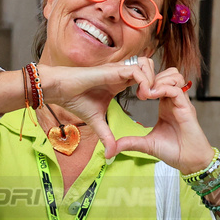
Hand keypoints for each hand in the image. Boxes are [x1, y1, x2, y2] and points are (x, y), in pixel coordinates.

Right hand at [39, 57, 157, 157]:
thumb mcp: (96, 122)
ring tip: (148, 97)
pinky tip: (142, 95)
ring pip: (147, 64)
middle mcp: (122, 73)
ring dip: (152, 80)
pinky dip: (144, 81)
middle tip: (155, 99)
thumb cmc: (75, 100)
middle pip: (151, 68)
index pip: (145, 79)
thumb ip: (106, 135)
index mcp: (120, 82)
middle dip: (158, 82)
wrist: (60, 90)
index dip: (153, 89)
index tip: (154, 104)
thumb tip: (110, 155)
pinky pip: (137, 70)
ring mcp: (119, 70)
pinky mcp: (114, 70)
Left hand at [113, 68, 214, 172]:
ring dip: (158, 80)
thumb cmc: (173, 151)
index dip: (146, 81)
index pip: (160, 82)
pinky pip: (176, 90)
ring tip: (146, 93)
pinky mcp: (186, 108)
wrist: (190, 162)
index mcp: (166, 105)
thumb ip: (131, 142)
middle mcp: (175, 101)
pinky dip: (162, 89)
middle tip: (139, 90)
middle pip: (169, 73)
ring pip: (174, 76)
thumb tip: (112, 147)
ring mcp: (182, 103)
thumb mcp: (146, 144)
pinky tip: (151, 96)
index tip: (134, 92)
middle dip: (152, 76)